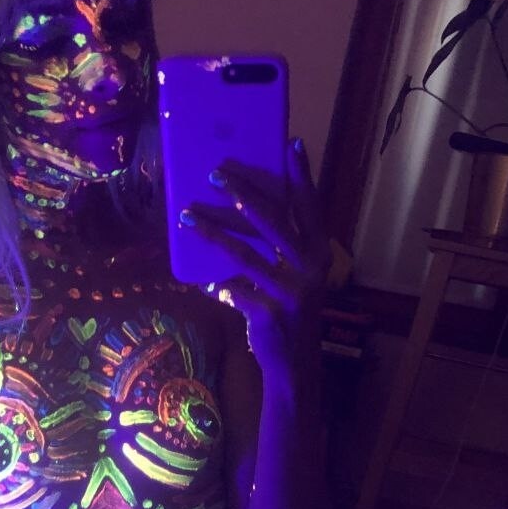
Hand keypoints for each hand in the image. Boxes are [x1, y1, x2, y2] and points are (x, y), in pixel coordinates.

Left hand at [180, 137, 331, 372]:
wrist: (295, 364)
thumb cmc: (292, 309)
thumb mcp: (298, 276)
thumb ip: (282, 247)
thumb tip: (247, 205)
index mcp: (320, 254)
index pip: (309, 208)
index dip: (302, 177)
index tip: (292, 144)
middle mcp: (309, 270)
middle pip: (272, 222)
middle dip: (242, 193)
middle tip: (214, 173)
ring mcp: (289, 293)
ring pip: (243, 253)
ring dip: (211, 232)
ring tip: (187, 215)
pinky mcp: (267, 314)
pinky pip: (230, 290)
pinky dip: (213, 284)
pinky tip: (201, 279)